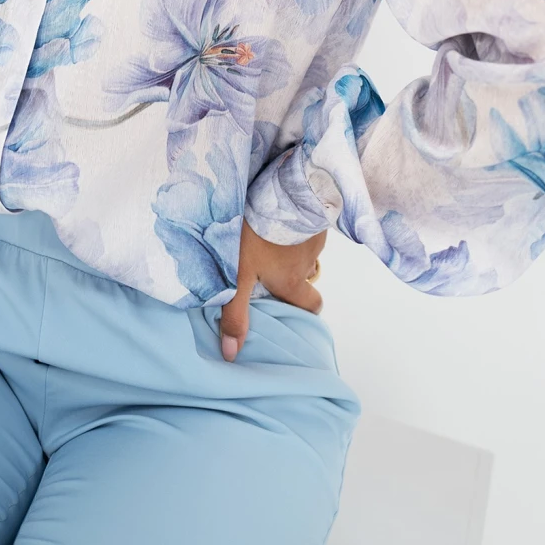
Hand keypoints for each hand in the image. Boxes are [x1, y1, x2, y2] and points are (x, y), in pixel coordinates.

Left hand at [218, 220, 326, 360]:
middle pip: (306, 276)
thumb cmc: (259, 236)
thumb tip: (231, 354)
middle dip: (293, 274)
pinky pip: (305, 225)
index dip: (303, 309)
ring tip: (265, 235)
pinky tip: (274, 215)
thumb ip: (235, 312)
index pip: (311, 307)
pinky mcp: (312, 213)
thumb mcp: (239, 276)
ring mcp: (313, 236)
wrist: (282, 190)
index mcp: (292, 281)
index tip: (289, 304)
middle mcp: (308, 262)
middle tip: (269, 265)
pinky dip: (292, 225)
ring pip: (303, 249)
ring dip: (289, 246)